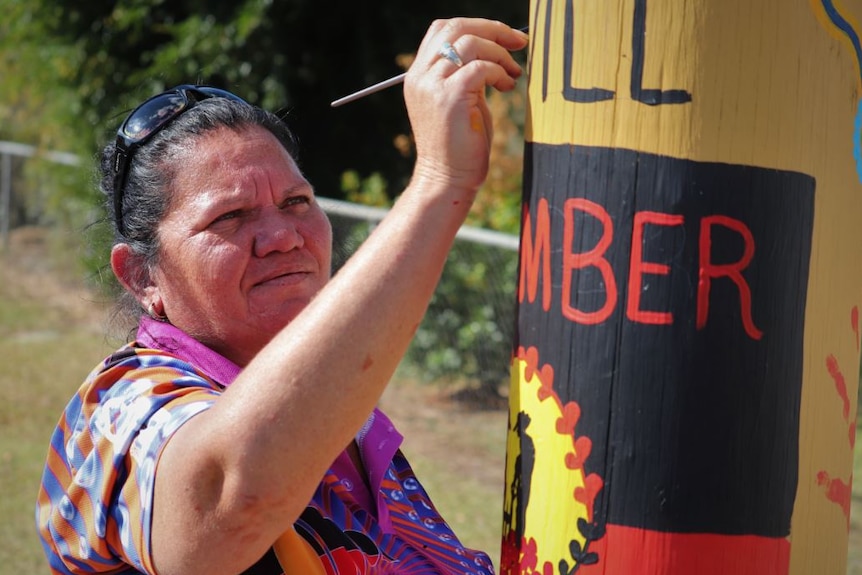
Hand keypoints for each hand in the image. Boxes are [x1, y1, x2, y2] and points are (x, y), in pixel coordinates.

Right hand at [404, 18, 527, 198]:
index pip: (442, 29)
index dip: (477, 26)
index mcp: (419, 75)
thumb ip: (466, 73)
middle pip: (456, 27)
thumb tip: (495, 50)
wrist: (446, 179)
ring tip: (514, 73)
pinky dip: (499, 72)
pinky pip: (480, 67)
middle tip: (519, 44)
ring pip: (470, 43)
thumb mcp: (460, 100)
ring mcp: (433, 85)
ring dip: (500, 53)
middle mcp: (421, 76)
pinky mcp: (450, 97)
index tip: (504, 39)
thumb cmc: (459, 145)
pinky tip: (508, 87)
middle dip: (493, 30)